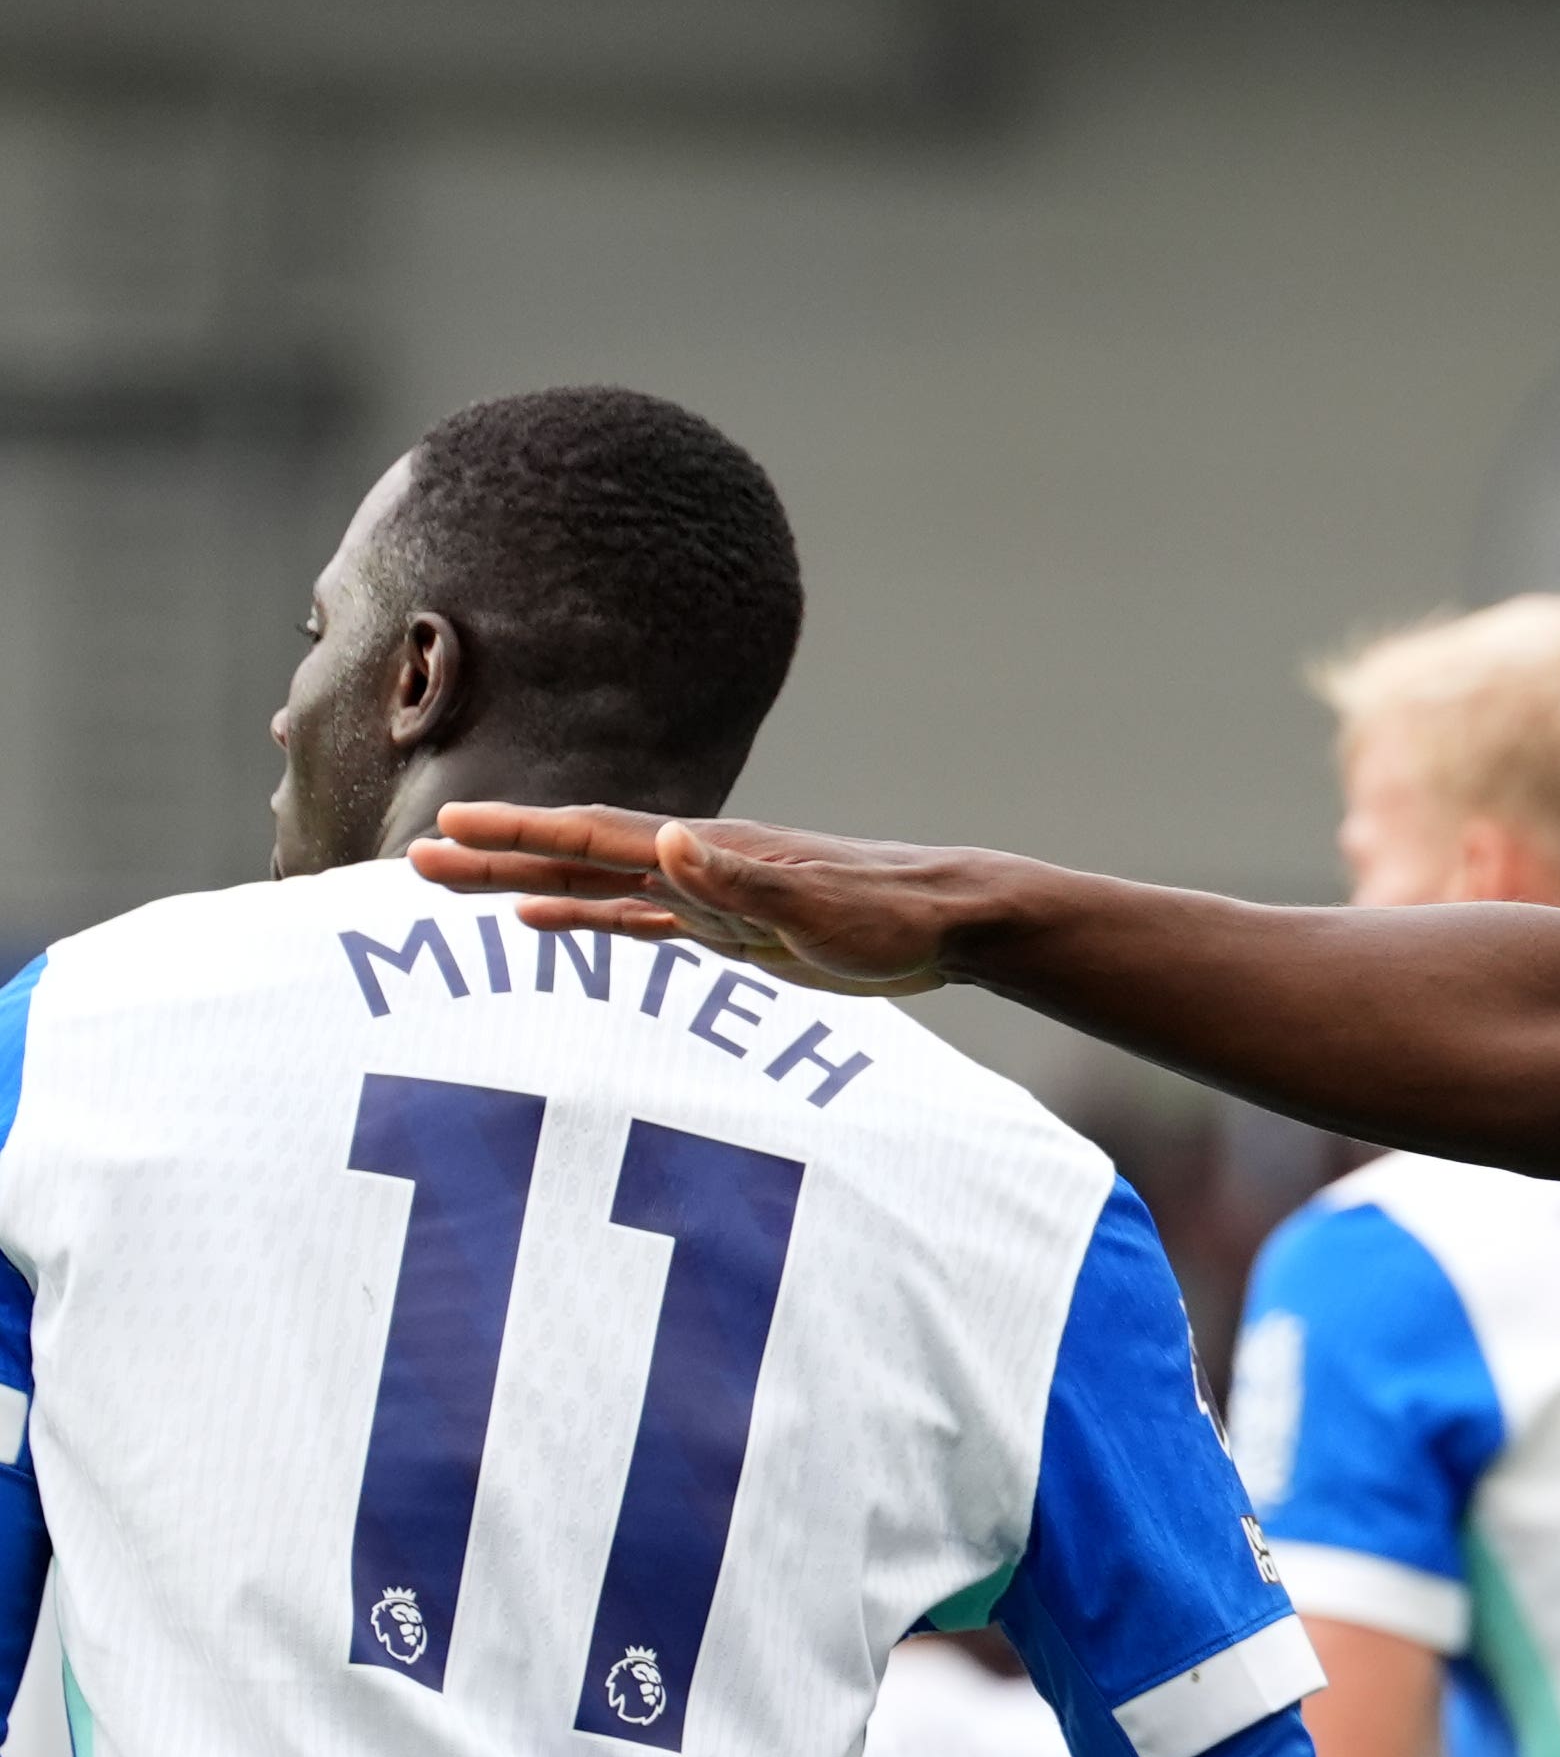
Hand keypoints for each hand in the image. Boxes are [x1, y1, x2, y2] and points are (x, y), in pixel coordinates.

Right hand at [415, 803, 988, 997]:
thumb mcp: (817, 908)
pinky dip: (581, 917)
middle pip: (575, 855)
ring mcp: (705, 895)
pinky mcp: (725, 930)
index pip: (596, 836)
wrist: (949, 920)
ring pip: (592, 885)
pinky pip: (634, 922)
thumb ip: (742, 881)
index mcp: (707, 854)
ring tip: (448, 880)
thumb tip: (667, 838)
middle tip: (413, 858)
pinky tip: (538, 919)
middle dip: (496, 854)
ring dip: (521, 880)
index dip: (524, 832)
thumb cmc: (892, 916)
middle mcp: (694, 865)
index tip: (452, 825)